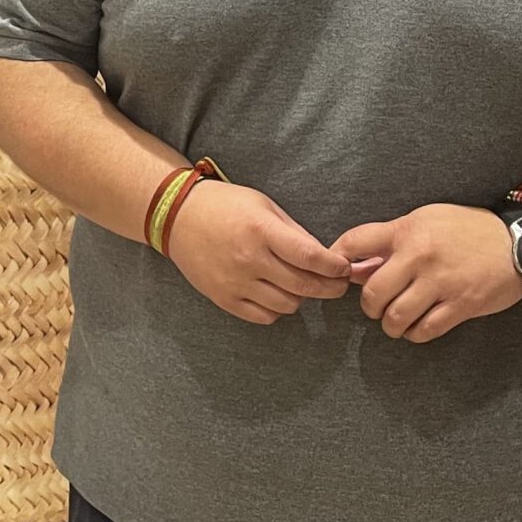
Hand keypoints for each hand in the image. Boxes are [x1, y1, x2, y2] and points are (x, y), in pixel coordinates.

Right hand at [166, 181, 359, 324]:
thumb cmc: (224, 206)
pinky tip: (276, 293)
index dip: (333, 267)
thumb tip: (324, 257)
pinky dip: (277, 309)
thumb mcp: (264, 206)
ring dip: (301, 298)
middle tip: (337, 285)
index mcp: (261, 230)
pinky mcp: (223, 298)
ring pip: (286, 305)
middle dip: (328, 287)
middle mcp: (248, 259)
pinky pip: (263, 316)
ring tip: (300, 285)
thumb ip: (294, 233)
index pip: (309, 256)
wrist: (178, 217)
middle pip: (303, 285)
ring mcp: (234, 282)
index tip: (344, 269)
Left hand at [335, 205, 521, 343]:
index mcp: (408, 231)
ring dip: (390, 325)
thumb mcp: (426, 221)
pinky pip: (426, 330)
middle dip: (369, 306)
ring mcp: (442, 282)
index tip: (336, 273)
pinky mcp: (462, 305)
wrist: (520, 242)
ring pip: (396, 317)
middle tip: (376, 307)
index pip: (355, 242)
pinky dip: (415, 334)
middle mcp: (421, 256)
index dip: (337, 260)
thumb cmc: (467, 230)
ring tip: (395, 321)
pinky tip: (417, 327)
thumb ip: (389, 242)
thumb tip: (355, 269)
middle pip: (372, 292)